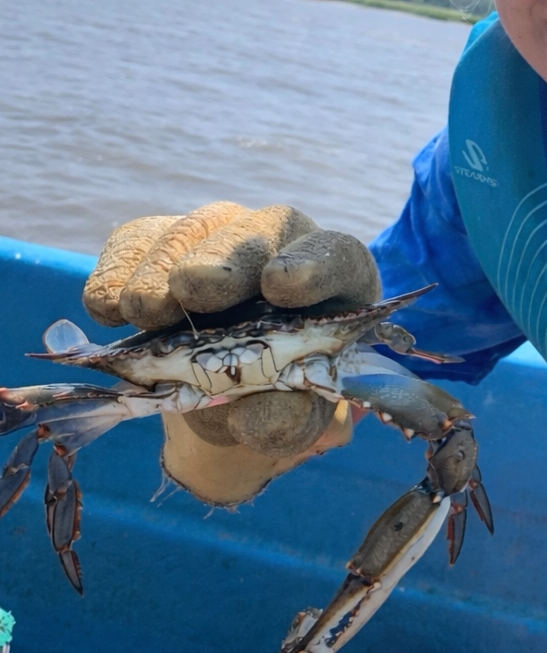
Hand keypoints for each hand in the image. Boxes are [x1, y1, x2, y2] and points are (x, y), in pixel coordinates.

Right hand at [83, 203, 381, 493]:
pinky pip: (134, 242)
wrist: (233, 395)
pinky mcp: (158, 243)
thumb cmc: (281, 395)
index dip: (311, 267)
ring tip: (145, 312)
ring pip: (191, 233)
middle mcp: (277, 244)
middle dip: (224, 262)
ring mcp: (216, 236)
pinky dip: (116, 272)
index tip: (282, 286)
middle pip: (258, 233)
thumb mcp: (294, 417)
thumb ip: (288, 419)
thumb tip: (253, 419)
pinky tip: (106, 307)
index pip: (334, 258)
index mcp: (334, 282)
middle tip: (194, 290)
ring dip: (161, 272)